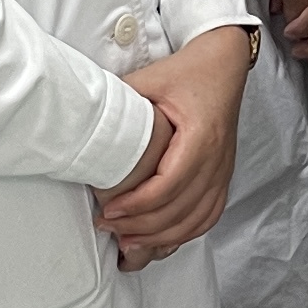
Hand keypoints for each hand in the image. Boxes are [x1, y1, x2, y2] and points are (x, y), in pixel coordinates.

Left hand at [96, 27, 253, 267]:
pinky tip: (160, 238)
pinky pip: (209, 216)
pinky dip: (185, 233)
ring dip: (162, 237)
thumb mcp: (148, 80)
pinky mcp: (223, 176)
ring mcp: (223, 170)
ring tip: (129, 242)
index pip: (168, 186)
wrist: (223, 65)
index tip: (109, 211)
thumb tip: (84, 120)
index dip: (136, 205)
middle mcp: (217, 159)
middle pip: (180, 210)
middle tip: (109, 228)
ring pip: (196, 220)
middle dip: (141, 227)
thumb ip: (120, 101)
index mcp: (200, 136)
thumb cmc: (187, 72)